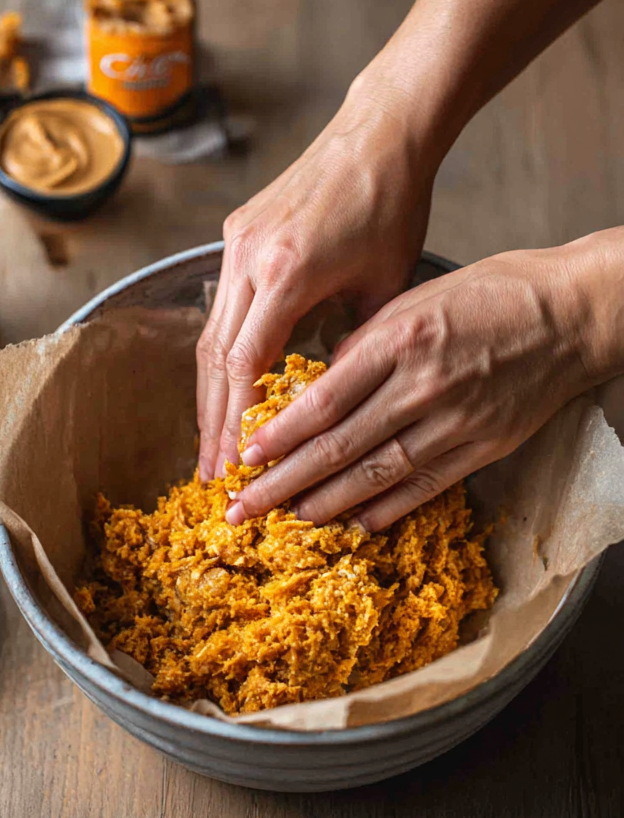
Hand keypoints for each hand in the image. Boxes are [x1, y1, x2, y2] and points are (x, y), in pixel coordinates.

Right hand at [195, 74, 435, 482]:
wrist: (378, 131)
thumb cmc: (394, 205)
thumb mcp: (385, 287)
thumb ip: (354, 346)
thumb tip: (333, 405)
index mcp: (286, 271)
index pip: (246, 363)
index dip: (238, 421)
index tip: (238, 467)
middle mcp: (249, 258)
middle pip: (215, 358)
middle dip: (213, 423)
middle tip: (212, 476)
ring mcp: (237, 244)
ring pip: (210, 336)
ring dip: (210, 396)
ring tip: (211, 447)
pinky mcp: (236, 234)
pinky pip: (220, 309)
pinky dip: (220, 357)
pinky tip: (223, 393)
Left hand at [227, 237, 615, 530]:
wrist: (574, 315)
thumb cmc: (494, 294)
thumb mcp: (418, 297)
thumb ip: (366, 341)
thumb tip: (319, 384)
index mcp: (399, 338)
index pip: (324, 400)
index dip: (280, 436)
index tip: (244, 457)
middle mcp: (422, 384)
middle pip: (338, 446)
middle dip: (283, 482)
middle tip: (243, 509)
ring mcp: (453, 422)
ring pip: (375, 474)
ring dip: (324, 504)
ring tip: (287, 521)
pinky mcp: (481, 448)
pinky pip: (422, 488)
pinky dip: (383, 509)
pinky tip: (351, 524)